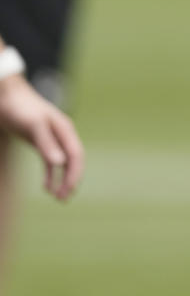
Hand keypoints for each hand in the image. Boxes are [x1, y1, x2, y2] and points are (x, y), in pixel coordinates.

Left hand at [0, 73, 83, 199]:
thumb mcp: (34, 126)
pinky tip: (46, 187)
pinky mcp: (41, 142)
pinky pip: (50, 162)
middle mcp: (62, 135)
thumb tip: (61, 164)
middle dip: (71, 180)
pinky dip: (50, 175)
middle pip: (73, 161)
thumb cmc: (20, 108)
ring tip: (58, 198)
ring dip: (62, 180)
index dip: (75, 174)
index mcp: (65, 130)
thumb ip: (47, 144)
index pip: (76, 155)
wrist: (6, 96)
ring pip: (63, 163)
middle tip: (63, 199)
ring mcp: (52, 139)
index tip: (69, 190)